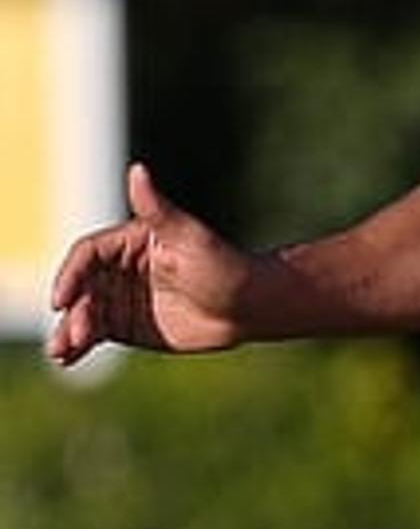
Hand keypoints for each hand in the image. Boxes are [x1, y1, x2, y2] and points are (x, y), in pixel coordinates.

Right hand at [46, 163, 254, 365]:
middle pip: (83, 288)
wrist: (250, 305)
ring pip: (85, 313)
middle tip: (73, 336)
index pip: (88, 255)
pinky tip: (68, 359)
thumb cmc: (225, 265)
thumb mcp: (190, 237)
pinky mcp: (127, 325)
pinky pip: (96, 334)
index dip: (71, 275)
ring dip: (69, 331)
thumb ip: (157, 209)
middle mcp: (119, 269)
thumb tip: (138, 169)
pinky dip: (80, 346)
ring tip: (60, 353)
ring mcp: (120, 298)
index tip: (62, 299)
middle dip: (74, 311)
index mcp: (127, 242)